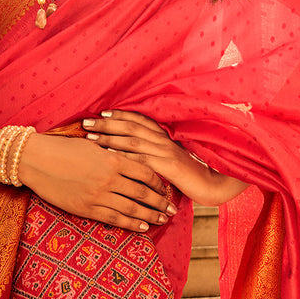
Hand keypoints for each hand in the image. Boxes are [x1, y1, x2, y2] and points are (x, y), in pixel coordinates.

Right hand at [17, 132, 175, 231]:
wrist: (35, 159)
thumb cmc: (62, 148)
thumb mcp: (92, 145)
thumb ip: (112, 153)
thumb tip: (129, 158)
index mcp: (113, 158)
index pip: (145, 172)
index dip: (158, 182)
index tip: (165, 188)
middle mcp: (109, 178)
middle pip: (143, 193)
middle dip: (160, 202)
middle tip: (173, 209)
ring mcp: (98, 195)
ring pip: (132, 209)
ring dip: (150, 215)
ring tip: (162, 219)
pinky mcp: (86, 208)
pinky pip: (114, 219)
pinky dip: (131, 224)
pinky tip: (142, 227)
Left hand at [82, 111, 247, 206]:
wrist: (213, 184)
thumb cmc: (191, 174)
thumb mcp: (172, 159)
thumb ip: (156, 152)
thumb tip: (135, 152)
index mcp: (165, 136)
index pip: (139, 120)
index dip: (119, 116)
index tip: (101, 114)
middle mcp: (164, 140)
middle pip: (131, 127)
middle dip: (107, 124)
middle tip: (86, 122)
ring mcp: (166, 152)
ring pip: (132, 141)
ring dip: (109, 138)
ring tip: (91, 137)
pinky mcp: (168, 166)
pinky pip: (141, 160)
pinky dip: (123, 157)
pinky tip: (108, 158)